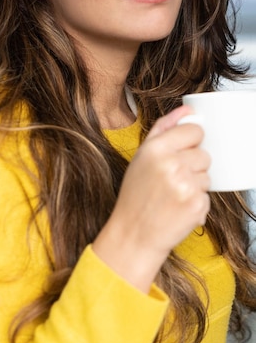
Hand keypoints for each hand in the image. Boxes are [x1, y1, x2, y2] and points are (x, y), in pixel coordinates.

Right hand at [92, 105, 210, 291]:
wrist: (134, 233)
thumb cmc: (136, 193)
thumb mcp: (142, 155)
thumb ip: (164, 127)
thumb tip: (187, 109)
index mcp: (156, 149)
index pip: (194, 130)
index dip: (190, 141)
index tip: (180, 152)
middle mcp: (171, 165)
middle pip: (203, 153)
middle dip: (192, 165)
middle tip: (171, 179)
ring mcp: (186, 186)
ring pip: (207, 175)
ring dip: (195, 184)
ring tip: (173, 194)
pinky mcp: (197, 206)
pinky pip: (208, 195)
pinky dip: (196, 201)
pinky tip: (178, 207)